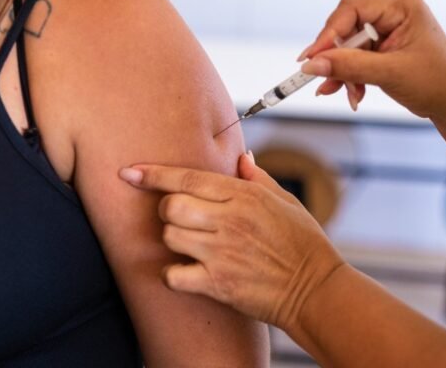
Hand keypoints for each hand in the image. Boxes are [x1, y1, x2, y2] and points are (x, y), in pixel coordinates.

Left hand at [118, 153, 342, 332]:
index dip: (154, 174)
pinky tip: (186, 272)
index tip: (129, 172)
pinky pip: (174, 275)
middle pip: (171, 206)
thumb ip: (257, 178)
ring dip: (173, 239)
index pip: (188, 178)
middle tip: (179, 216)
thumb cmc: (302, 243)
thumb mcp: (284, 201)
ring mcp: (222, 252)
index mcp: (244, 196)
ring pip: (170, 236)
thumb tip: (242, 157)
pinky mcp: (218, 283)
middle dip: (167, 209)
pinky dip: (173, 274)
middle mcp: (229, 221)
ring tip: (191, 244)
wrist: (315, 288)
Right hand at [300, 0, 445, 118]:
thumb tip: (311, 65)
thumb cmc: (437, 82)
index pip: (351, 9)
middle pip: (345, 27)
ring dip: (341, 72)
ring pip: (345, 46)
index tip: (310, 58)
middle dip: (336, 58)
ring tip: (345, 94)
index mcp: (401, 5)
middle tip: (324, 79)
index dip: (328, 34)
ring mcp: (385, 30)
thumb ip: (349, 67)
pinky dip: (348, 77)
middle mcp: (391, 12)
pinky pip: (352, 58)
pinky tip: (351, 94)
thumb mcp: (390, 73)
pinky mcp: (380, 48)